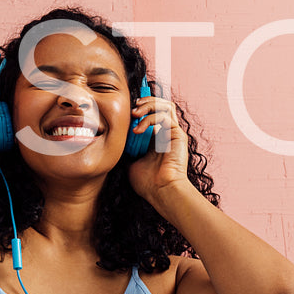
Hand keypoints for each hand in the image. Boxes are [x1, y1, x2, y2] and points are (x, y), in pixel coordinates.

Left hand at [126, 91, 191, 206]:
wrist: (161, 191)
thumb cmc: (147, 182)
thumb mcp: (130, 162)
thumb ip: (127, 149)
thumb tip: (115, 140)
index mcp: (156, 137)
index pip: (152, 112)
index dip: (141, 106)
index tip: (127, 110)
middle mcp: (166, 132)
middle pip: (161, 104)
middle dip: (145, 102)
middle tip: (132, 109)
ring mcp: (173, 133)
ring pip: (166, 105)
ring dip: (149, 105)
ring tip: (135, 114)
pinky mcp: (178, 135)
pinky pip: (165, 116)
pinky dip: (150, 118)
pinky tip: (138, 130)